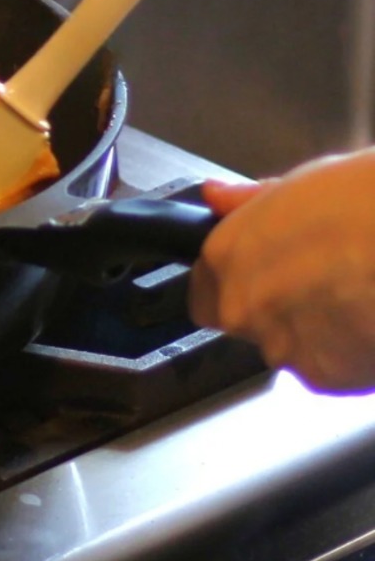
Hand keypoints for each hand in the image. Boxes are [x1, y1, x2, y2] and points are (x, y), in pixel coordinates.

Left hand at [189, 150, 374, 390]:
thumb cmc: (371, 202)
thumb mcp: (305, 183)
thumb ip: (251, 203)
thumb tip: (216, 197)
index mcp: (227, 257)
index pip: (202, 291)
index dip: (233, 284)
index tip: (263, 275)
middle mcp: (242, 306)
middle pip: (245, 323)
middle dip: (276, 309)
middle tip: (324, 283)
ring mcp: (281, 346)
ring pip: (290, 348)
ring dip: (316, 333)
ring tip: (358, 296)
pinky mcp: (326, 377)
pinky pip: (329, 370)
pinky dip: (349, 353)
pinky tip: (370, 320)